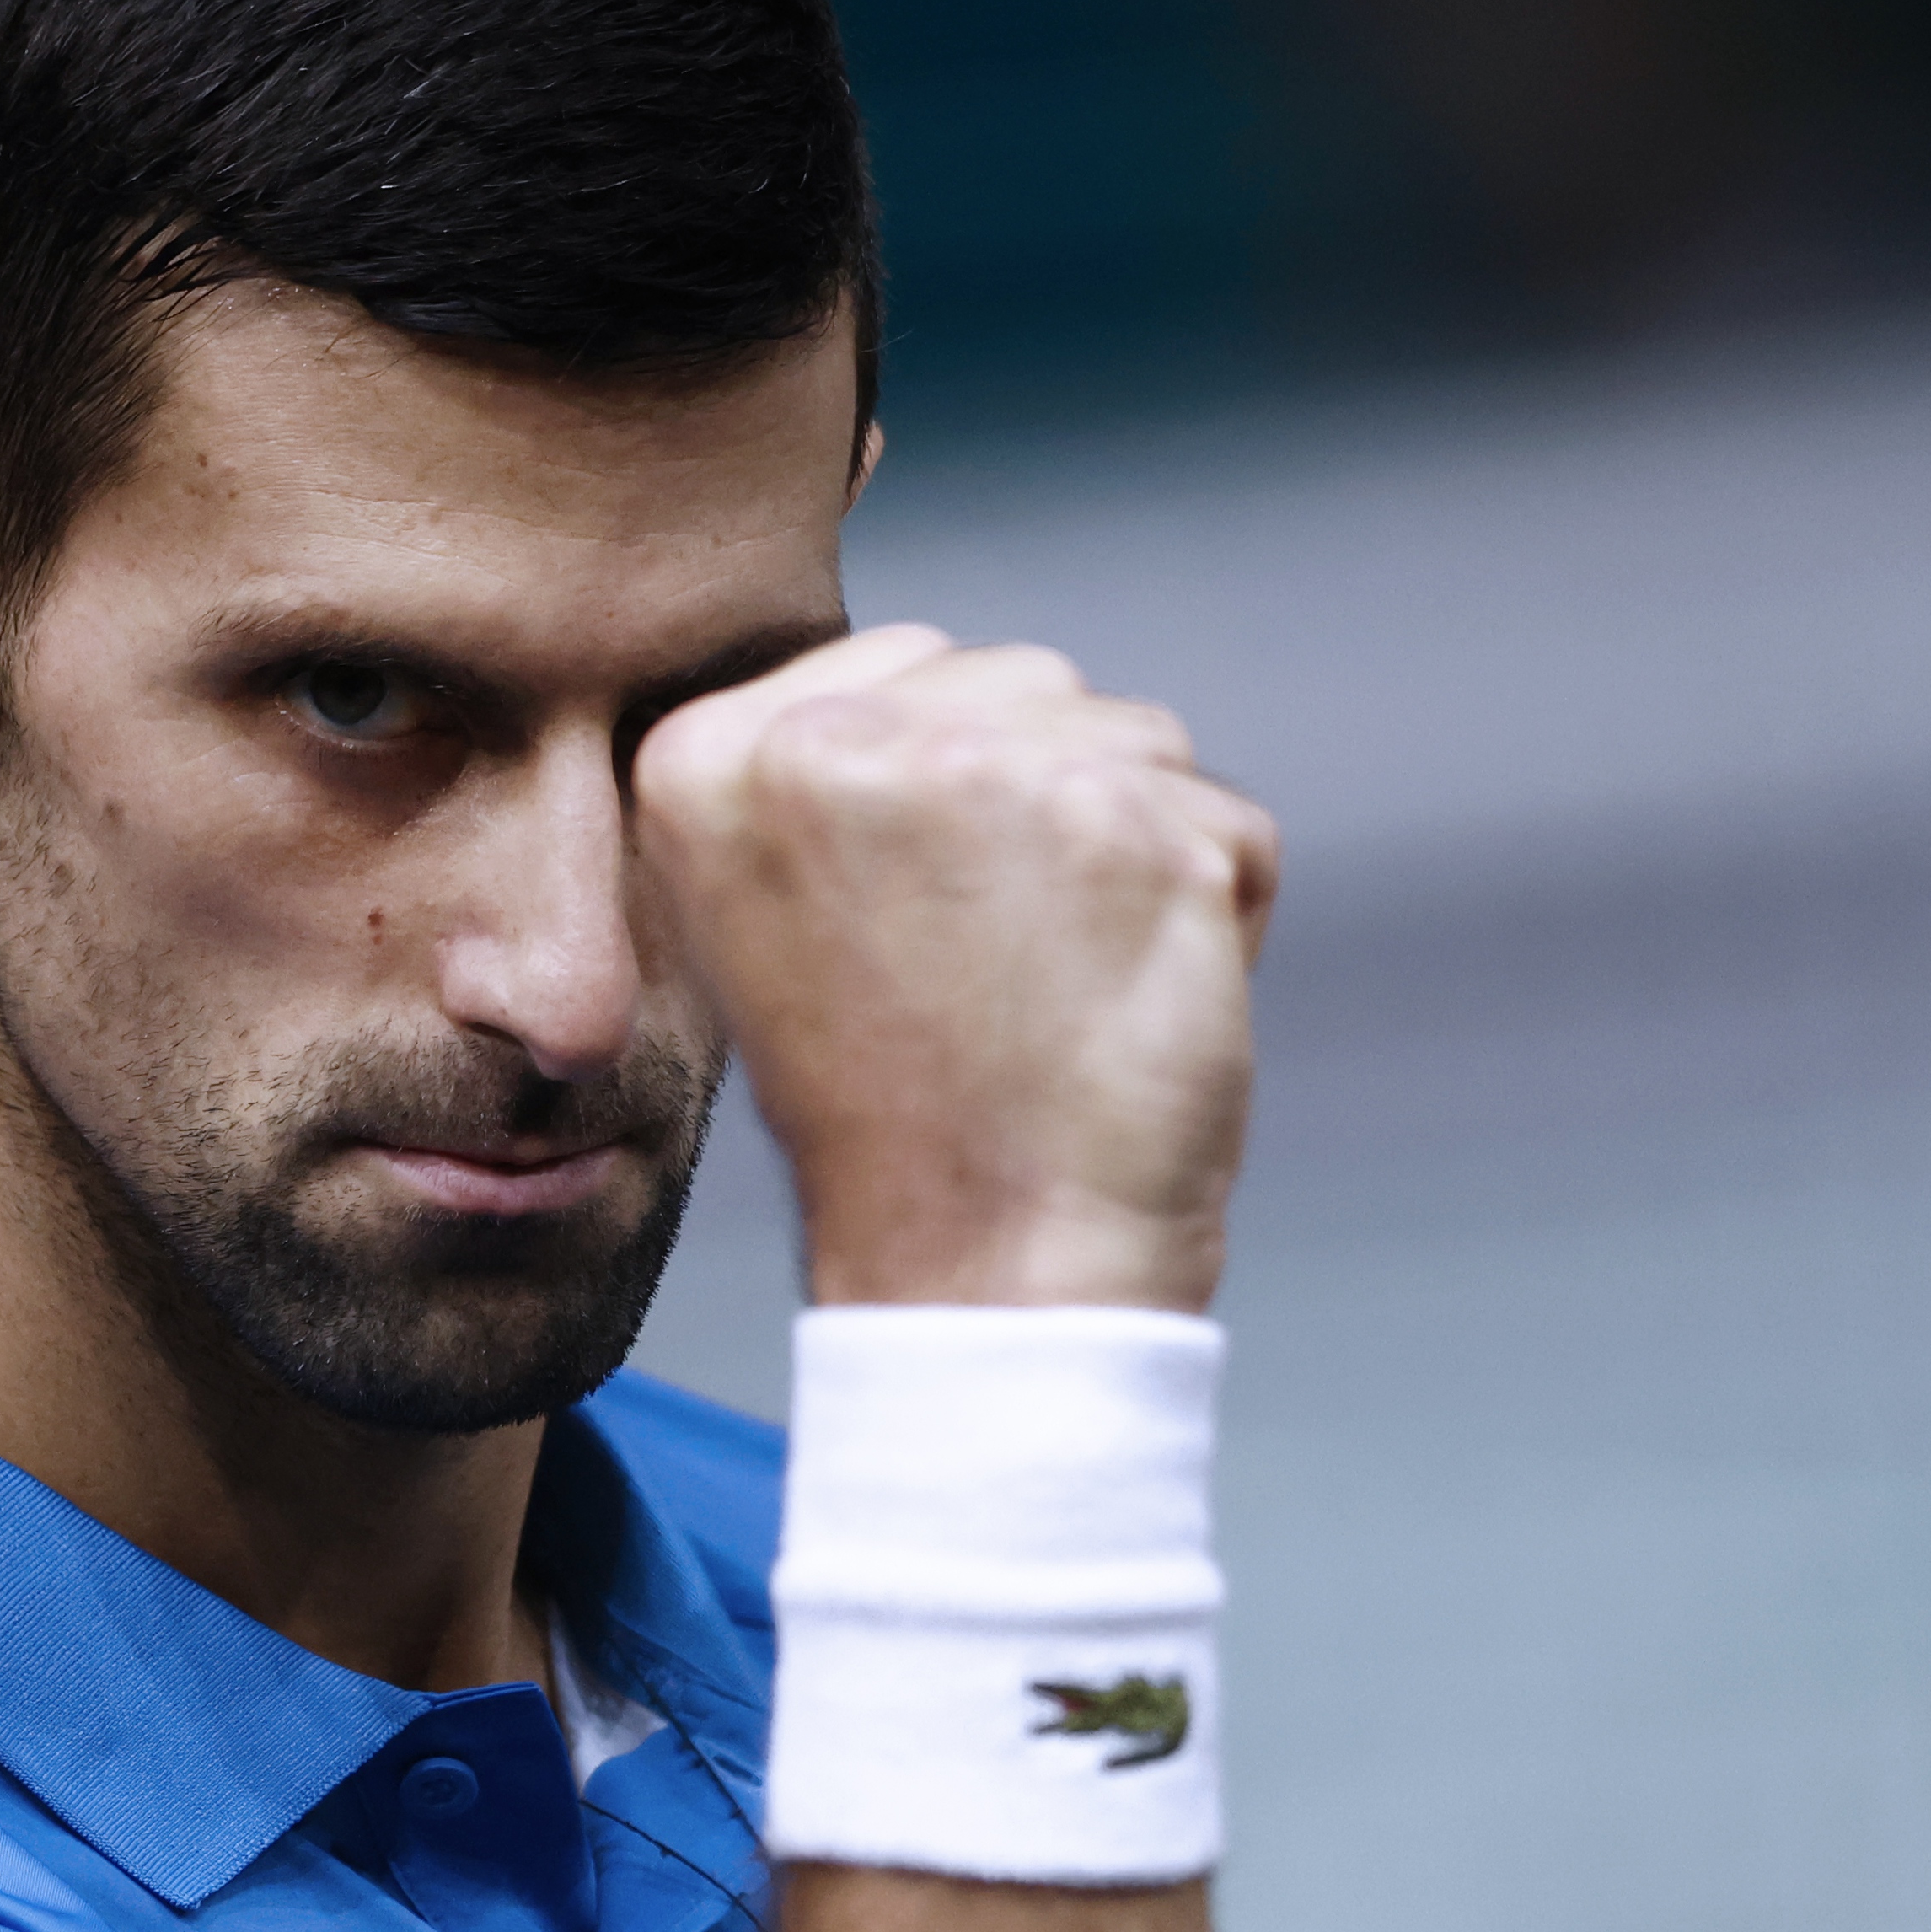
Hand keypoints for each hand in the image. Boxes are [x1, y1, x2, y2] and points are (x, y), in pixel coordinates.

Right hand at [634, 624, 1278, 1312]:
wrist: (986, 1264)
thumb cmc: (893, 1108)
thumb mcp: (767, 908)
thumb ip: (823, 767)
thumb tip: (936, 678)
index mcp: (707, 757)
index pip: (898, 667)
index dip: (945, 789)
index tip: (921, 917)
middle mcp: (836, 739)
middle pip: (1018, 682)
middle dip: (1039, 802)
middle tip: (990, 967)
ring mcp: (993, 774)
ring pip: (1127, 731)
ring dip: (1127, 844)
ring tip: (1055, 982)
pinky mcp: (1137, 828)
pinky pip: (1223, 817)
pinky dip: (1211, 903)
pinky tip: (1131, 998)